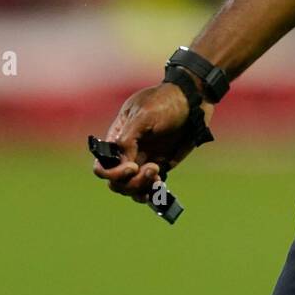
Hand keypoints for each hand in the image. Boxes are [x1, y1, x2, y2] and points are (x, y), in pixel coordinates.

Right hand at [92, 82, 214, 203]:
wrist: (192, 102)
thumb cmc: (166, 102)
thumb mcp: (144, 114)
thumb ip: (128, 137)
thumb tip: (121, 161)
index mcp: (117, 138)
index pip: (102, 165)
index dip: (112, 173)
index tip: (132, 167)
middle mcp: (127, 153)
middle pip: (116, 182)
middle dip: (131, 183)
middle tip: (153, 169)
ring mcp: (142, 161)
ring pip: (131, 188)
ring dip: (142, 188)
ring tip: (158, 176)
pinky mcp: (158, 167)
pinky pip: (149, 188)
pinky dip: (152, 192)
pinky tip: (161, 186)